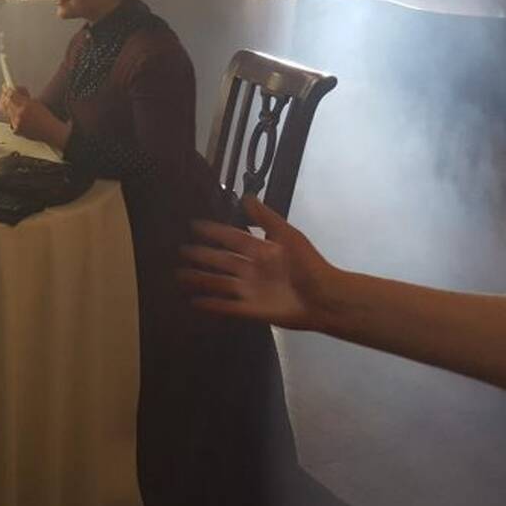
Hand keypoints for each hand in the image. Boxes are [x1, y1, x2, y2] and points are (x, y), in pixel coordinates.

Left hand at [0, 85, 64, 144]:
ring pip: (6, 112)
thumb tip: (14, 90)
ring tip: (18, 108)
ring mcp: (16, 123)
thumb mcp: (35, 103)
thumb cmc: (45, 118)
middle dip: (4, 98)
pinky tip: (22, 118)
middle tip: (6, 95)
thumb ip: (23, 96)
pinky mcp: (15, 130)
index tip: (6, 87)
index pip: (10, 95)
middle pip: (4, 103)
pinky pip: (9, 120)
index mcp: (26, 105)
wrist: (50, 131)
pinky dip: (13, 117)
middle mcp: (19, 114)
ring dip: (9, 108)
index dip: (7, 90)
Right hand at [176, 196, 340, 330]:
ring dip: (200, 279)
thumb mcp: (288, 236)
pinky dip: (210, 304)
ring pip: (219, 283)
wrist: (325, 299)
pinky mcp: (251, 310)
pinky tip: (194, 301)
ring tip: (180, 275)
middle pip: (222, 260)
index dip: (215, 232)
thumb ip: (266, 218)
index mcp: (262, 250)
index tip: (195, 225)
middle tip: (181, 250)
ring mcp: (250, 290)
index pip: (233, 238)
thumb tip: (247, 196)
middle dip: (202, 255)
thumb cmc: (309, 265)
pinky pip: (226, 306)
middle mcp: (252, 269)